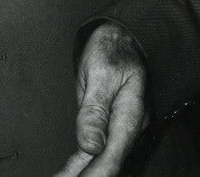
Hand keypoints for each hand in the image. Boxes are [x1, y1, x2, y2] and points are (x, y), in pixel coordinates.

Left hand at [54, 22, 149, 176]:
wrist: (120, 36)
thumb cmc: (112, 49)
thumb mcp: (101, 72)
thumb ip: (94, 110)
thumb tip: (90, 145)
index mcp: (130, 114)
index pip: (112, 155)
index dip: (94, 174)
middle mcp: (128, 127)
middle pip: (107, 163)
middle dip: (86, 176)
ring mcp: (119, 128)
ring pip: (101, 159)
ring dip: (81, 172)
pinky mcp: (108, 126)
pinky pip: (96, 150)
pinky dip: (81, 163)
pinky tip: (69, 173)